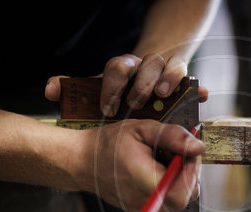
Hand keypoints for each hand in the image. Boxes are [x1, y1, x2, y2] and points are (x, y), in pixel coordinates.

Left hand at [45, 53, 208, 116]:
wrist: (148, 81)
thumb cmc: (123, 92)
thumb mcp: (100, 91)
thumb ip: (76, 91)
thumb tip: (49, 90)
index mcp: (125, 68)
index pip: (118, 67)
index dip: (112, 86)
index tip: (108, 108)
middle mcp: (146, 65)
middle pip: (145, 63)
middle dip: (140, 84)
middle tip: (134, 104)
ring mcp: (166, 69)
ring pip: (169, 65)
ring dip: (167, 79)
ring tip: (162, 96)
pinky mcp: (183, 78)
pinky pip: (191, 77)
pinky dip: (195, 87)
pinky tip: (201, 96)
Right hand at [74, 119, 204, 211]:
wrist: (82, 161)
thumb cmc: (108, 144)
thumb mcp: (142, 130)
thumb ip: (173, 136)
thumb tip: (199, 147)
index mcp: (145, 183)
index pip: (186, 189)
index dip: (193, 170)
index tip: (188, 150)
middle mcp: (145, 203)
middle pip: (186, 195)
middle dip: (188, 171)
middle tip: (175, 152)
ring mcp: (143, 210)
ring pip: (178, 197)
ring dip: (178, 176)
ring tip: (161, 158)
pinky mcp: (143, 210)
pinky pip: (166, 199)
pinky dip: (168, 182)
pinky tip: (155, 167)